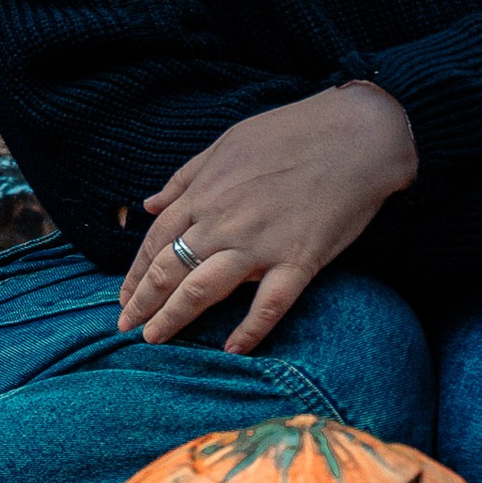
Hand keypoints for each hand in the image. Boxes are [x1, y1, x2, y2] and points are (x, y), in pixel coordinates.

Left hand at [119, 83, 418, 352]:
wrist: (357, 135)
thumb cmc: (291, 133)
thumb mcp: (227, 143)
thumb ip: (185, 177)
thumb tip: (149, 205)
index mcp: (205, 193)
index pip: (156, 241)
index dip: (136, 273)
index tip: (125, 297)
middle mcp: (223, 221)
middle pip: (170, 270)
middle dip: (143, 302)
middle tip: (126, 327)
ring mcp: (260, 243)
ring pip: (203, 290)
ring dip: (174, 318)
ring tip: (154, 339)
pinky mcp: (299, 261)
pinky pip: (269, 304)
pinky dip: (249, 330)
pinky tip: (232, 349)